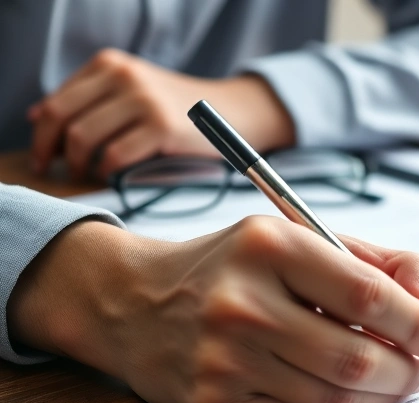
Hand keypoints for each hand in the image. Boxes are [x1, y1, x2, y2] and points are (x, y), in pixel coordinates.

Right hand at [9, 217, 418, 402]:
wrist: (133, 302)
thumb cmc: (235, 266)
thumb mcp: (302, 237)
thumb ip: (381, 264)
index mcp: (269, 245)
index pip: (367, 292)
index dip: (417, 322)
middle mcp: (241, 303)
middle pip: (356, 358)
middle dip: (407, 371)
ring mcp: (223, 359)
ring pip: (334, 398)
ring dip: (381, 397)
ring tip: (395, 382)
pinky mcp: (214, 402)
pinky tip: (349, 394)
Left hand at [28, 48, 294, 179]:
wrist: (230, 113)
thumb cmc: (176, 109)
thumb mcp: (131, 90)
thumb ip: (89, 99)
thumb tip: (39, 117)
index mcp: (111, 64)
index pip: (57, 100)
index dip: (43, 131)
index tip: (44, 153)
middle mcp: (124, 77)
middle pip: (62, 117)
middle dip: (51, 149)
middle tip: (54, 169)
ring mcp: (144, 101)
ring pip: (83, 137)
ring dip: (78, 163)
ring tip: (84, 173)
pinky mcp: (162, 128)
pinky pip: (114, 156)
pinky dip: (106, 170)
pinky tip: (111, 174)